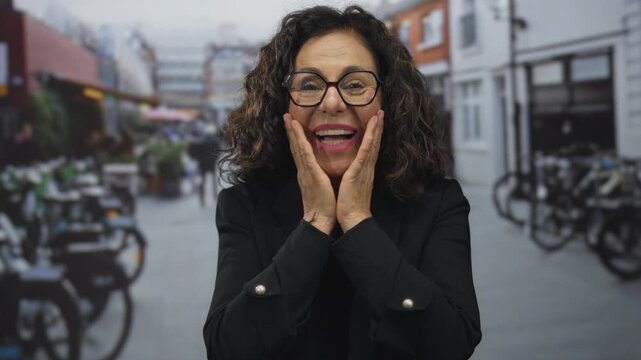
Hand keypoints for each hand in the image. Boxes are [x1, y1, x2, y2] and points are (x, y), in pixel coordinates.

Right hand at [284, 113, 335, 234]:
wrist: (320, 220)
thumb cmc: (325, 206)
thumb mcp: (322, 187)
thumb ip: (320, 177)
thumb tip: (324, 171)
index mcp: (307, 173)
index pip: (301, 152)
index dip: (296, 138)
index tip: (293, 125)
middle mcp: (303, 170)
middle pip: (295, 146)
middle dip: (291, 130)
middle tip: (286, 116)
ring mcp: (305, 171)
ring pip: (297, 146)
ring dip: (292, 131)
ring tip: (288, 118)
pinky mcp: (310, 173)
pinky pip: (304, 153)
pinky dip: (299, 140)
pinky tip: (296, 130)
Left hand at [336, 110, 383, 231]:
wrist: (354, 219)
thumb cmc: (350, 205)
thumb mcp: (351, 186)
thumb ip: (352, 176)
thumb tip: (350, 170)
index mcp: (363, 171)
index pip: (370, 149)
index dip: (374, 135)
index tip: (375, 122)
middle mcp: (367, 168)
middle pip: (375, 143)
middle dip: (378, 127)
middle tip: (381, 112)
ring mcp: (365, 169)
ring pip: (372, 145)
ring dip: (376, 129)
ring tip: (379, 115)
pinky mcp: (359, 172)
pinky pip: (365, 153)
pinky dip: (370, 140)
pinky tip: (373, 130)